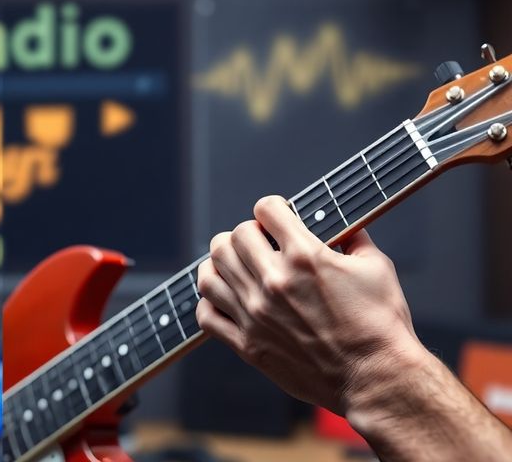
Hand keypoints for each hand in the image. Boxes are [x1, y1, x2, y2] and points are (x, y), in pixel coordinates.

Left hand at [195, 195, 424, 414]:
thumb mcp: (376, 268)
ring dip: (221, 263)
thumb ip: (352, 238)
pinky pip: (206, 316)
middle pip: (232, 237)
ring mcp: (255, 314)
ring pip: (210, 272)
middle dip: (246, 233)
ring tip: (236, 266)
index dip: (271, 209)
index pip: (265, 210)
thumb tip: (340, 225)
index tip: (276, 217)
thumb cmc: (380, 325)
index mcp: (305, 256)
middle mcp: (274, 281)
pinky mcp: (247, 344)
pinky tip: (227, 299)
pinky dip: (210, 303)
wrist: (375, 377)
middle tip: (259, 243)